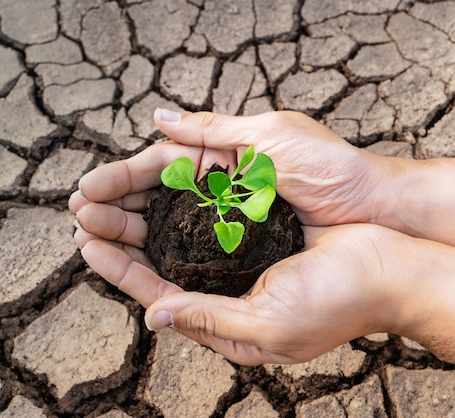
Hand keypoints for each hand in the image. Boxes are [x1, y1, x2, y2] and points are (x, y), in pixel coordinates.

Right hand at [70, 109, 391, 229]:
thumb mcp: (271, 135)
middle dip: (115, 207)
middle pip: (155, 198)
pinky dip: (166, 257)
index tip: (85, 190)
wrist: (375, 209)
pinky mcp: (243, 250)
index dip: (121, 177)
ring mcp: (229, 221)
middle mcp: (219, 188)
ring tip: (94, 240)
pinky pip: (196, 254)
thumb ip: (214, 130)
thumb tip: (159, 116)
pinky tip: (138, 264)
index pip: (159, 165)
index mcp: (222, 155)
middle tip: (80, 219)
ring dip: (130, 233)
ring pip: (168, 227)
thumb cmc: (330, 168)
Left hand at [76, 223, 399, 365]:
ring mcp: (244, 261)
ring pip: (182, 238)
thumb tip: (154, 317)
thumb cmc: (336, 303)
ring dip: (148, 217)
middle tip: (86, 211)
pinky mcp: (260, 234)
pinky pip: (213, 218)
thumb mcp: (267, 325)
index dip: (120, 270)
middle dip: (123, 239)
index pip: (158, 294)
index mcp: (226, 322)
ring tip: (114, 195)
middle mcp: (228, 292)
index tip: (86, 242)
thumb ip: (209, 321)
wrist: (388, 266)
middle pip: (163, 265)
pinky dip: (186, 203)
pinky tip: (164, 186)